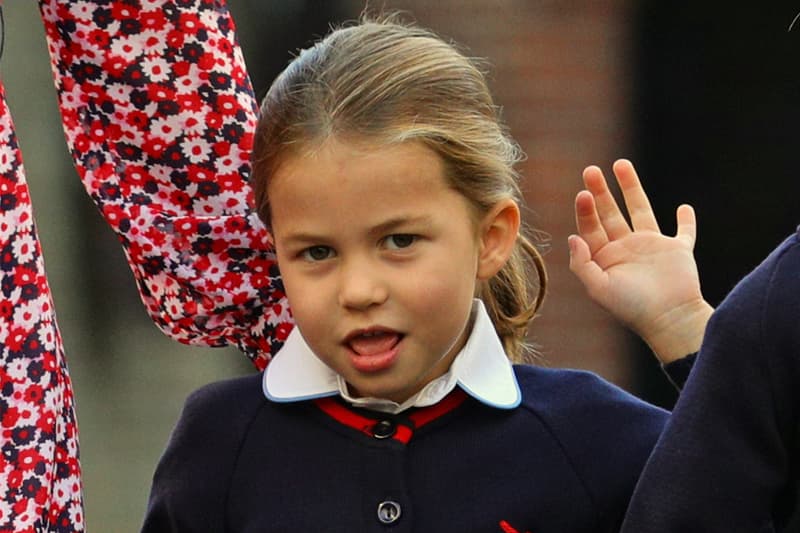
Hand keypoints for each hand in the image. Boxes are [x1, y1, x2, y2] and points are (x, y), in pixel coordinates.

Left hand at [568, 159, 712, 362]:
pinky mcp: (678, 251)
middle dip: (601, 192)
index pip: (591, 227)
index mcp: (605, 258)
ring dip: (631, 188)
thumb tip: (572, 237)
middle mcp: (626, 249)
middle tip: (590, 170)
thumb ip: (582, 264)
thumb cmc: (631, 308)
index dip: (585, 210)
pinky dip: (686, 221)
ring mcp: (652, 248)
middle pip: (610, 213)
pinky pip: (684, 232)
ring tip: (621, 164)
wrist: (668, 320)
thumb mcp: (599, 288)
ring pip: (641, 211)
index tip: (583, 193)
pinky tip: (683, 207)